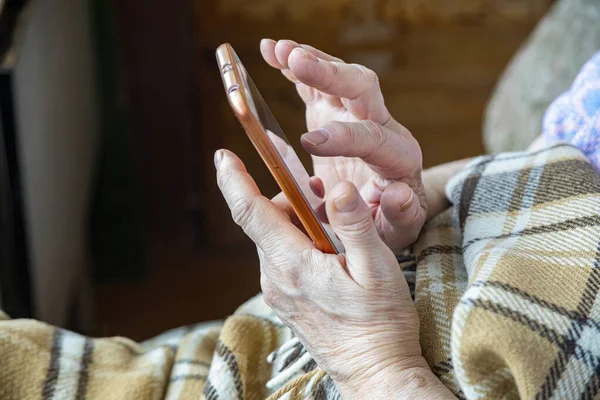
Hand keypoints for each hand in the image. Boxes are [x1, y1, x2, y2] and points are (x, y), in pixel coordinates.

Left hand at [215, 149, 453, 397]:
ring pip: (274, 239)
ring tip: (335, 229)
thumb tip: (338, 187)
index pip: (251, 212)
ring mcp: (277, 291)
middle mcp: (275, 278)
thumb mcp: (378, 269)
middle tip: (325, 195)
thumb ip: (356, 225)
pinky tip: (328, 252)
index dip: (234, 180)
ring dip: (296, 222)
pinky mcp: (285, 300)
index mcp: (292, 264)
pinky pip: (280, 258)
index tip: (223, 155)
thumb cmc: (380, 322)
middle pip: (265, 220)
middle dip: (289, 199)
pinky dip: (296, 242)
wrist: (375, 372)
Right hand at [260, 39, 426, 251]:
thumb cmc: (389, 222)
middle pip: (362, 89)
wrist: (383, 209)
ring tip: (277, 50)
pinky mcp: (335, 112)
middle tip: (297, 62)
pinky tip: (271, 52)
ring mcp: (357, 115)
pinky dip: (294, 67)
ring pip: (340, 77)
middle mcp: (382, 126)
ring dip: (310, 60)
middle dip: (329, 74)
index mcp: (398, 157)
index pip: (373, 137)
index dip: (343, 135)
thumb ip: (400, 215)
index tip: (308, 141)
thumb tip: (398, 193)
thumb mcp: (398, 231)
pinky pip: (316, 84)